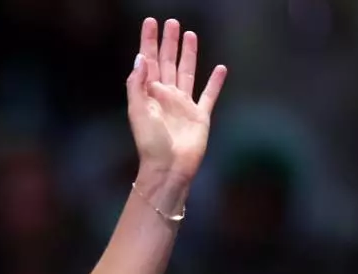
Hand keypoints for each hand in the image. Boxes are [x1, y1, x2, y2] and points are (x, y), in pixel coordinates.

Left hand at [126, 19, 226, 181]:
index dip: (149, 42)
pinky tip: (220, 68)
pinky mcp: (200, 116)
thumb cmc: (150, 143)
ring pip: (187, 73)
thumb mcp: (137, 111)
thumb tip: (141, 57)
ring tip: (190, 35)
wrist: (169, 167)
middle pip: (168, 62)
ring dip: (189, 54)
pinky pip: (208, 95)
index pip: (149, 62)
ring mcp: (184, 105)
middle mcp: (167, 96)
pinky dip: (215, 82)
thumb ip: (137, 84)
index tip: (150, 22)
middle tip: (172, 22)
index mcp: (149, 94)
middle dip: (169, 42)